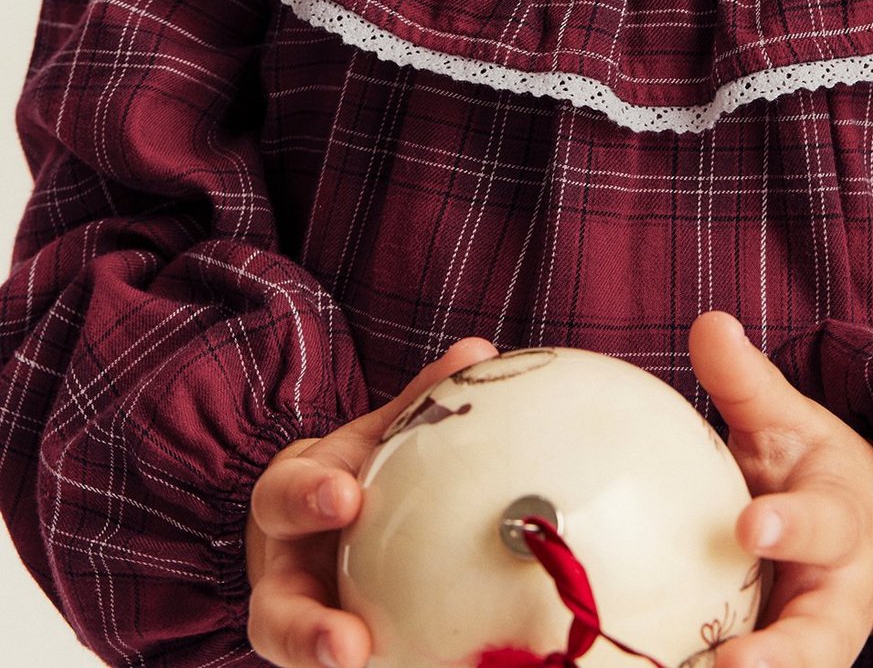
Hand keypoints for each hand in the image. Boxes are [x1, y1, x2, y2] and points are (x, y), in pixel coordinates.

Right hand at [244, 336, 499, 667]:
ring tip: (363, 667)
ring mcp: (302, 626)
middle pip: (276, 615)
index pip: (284, 499)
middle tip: (348, 643)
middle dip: (305, 630)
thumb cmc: (356, 475)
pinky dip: (389, 666)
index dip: (309, 499)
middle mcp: (284, 579)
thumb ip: (420, 401)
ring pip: (299, 655)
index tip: (346, 497)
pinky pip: (358, 667)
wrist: (320, 526)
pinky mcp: (325, 651)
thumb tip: (481, 352)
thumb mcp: (375, 437)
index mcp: (287, 508)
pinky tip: (432, 665)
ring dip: (327, 664)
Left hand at [688, 311, 872, 667]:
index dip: (788, 527)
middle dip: (779, 656)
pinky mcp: (786, 666)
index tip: (749, 526)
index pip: (821, 524)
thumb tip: (708, 323)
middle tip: (730, 665)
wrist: (867, 539)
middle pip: (817, 640)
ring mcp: (812, 646)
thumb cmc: (812, 472)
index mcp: (841, 523)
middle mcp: (834, 598)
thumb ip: (747, 382)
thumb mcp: (788, 421)